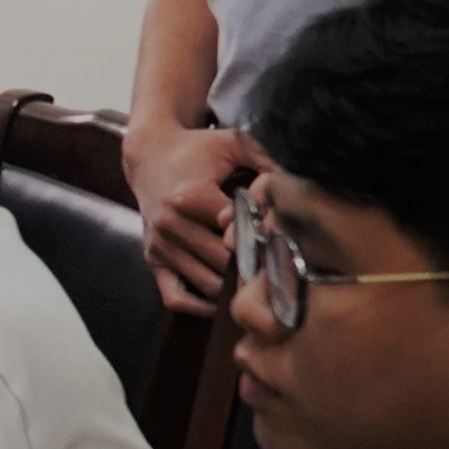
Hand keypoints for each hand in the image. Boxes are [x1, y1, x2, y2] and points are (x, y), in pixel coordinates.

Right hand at [126, 118, 260, 318]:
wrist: (150, 156)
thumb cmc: (198, 149)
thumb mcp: (233, 143)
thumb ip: (267, 157)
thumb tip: (298, 182)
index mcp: (190, 198)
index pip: (236, 234)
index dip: (263, 238)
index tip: (279, 236)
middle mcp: (170, 225)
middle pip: (225, 264)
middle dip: (253, 266)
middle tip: (277, 265)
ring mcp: (160, 246)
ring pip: (207, 285)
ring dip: (233, 287)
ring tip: (256, 279)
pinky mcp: (153, 260)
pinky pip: (176, 298)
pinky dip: (200, 306)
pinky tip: (223, 297)